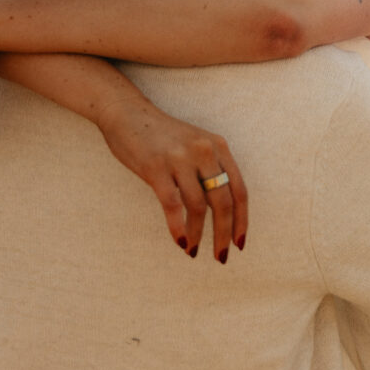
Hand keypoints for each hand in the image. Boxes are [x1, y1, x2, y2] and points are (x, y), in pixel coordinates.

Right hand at [96, 96, 247, 261]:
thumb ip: (210, 168)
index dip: (242, 220)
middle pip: (224, 201)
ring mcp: (180, 158)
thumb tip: (222, 211)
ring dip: (198, 234)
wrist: (128, 112)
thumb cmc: (163, 135)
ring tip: (193, 250)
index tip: (239, 243)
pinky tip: (179, 241)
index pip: (239, 189)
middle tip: (221, 256)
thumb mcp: (195, 144)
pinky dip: (177, 227)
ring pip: (199, 206)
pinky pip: (172, 204)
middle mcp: (204, 150)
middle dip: (224, 233)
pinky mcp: (156, 167)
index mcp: (218, 146)